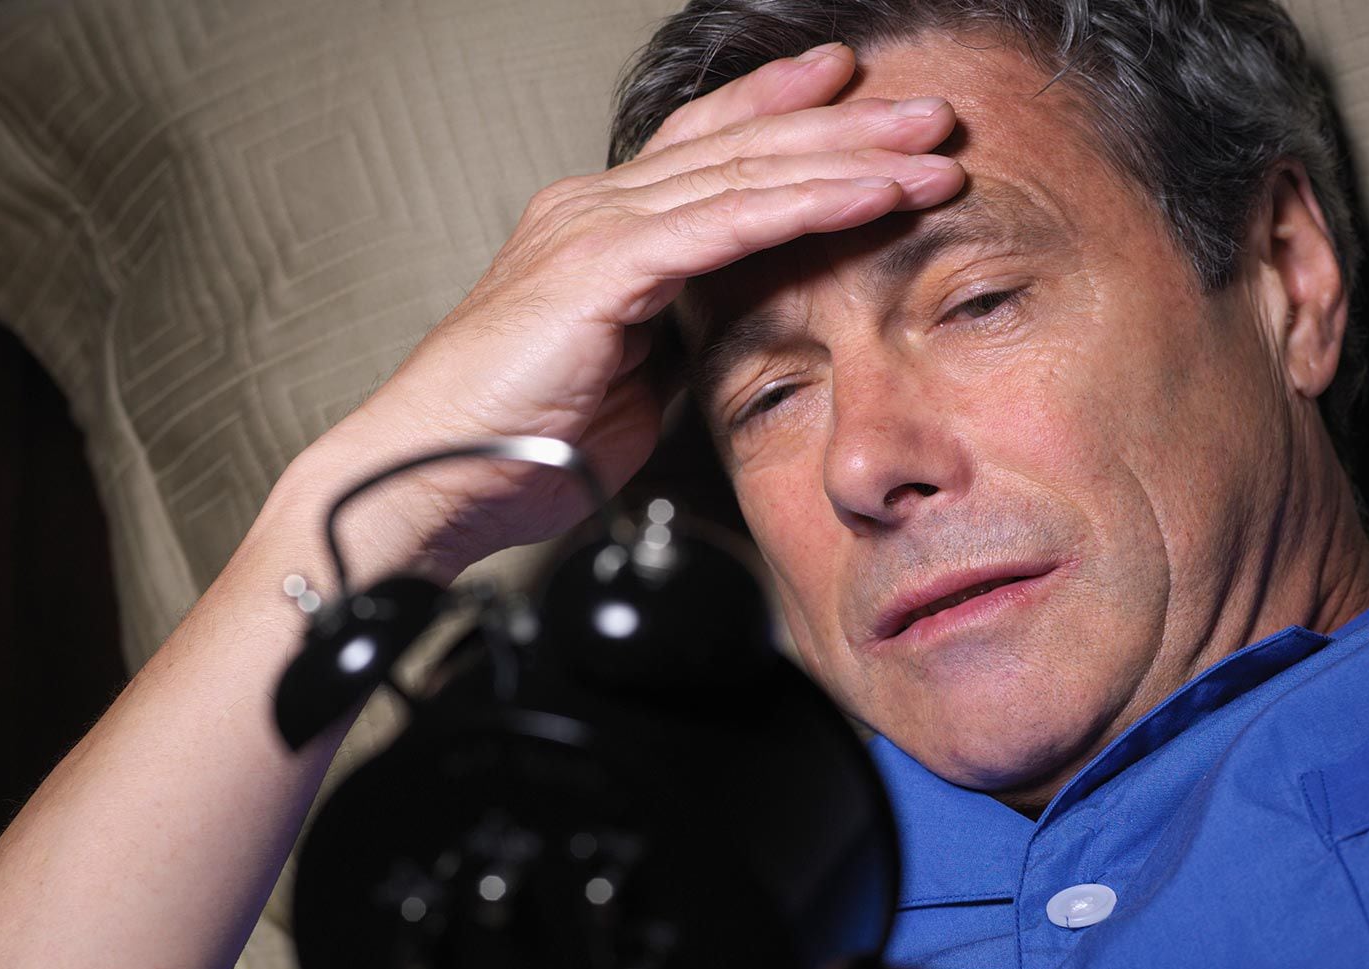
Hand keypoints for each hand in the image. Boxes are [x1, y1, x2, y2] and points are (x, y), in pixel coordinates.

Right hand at [304, 42, 964, 577]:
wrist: (436, 475)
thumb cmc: (519, 442)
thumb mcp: (626, 381)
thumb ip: (675, 342)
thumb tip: (726, 341)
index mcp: (599, 229)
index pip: (709, 148)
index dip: (784, 112)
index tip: (854, 94)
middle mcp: (595, 208)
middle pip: (743, 143)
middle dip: (846, 123)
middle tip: (929, 111)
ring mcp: (597, 228)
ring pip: (750, 173)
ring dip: (853, 158)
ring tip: (932, 148)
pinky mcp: (603, 266)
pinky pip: (731, 225)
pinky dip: (811, 205)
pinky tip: (874, 196)